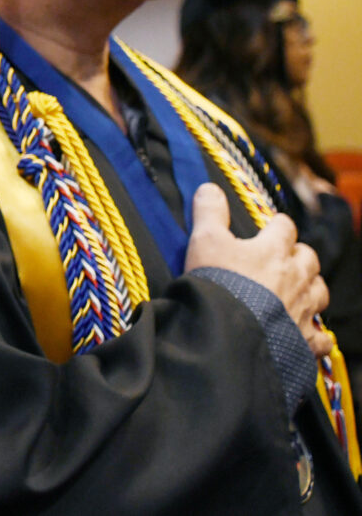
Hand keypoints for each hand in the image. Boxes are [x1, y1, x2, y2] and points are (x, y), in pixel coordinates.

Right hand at [185, 183, 331, 356]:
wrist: (226, 333)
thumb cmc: (216, 283)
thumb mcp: (204, 241)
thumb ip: (209, 212)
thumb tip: (209, 186)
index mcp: (273, 251)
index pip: (284, 227)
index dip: (277, 225)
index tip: (269, 227)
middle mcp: (295, 277)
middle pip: (309, 258)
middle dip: (299, 256)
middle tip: (284, 259)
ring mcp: (302, 309)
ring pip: (320, 293)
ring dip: (311, 289)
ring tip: (297, 291)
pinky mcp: (303, 340)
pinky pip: (321, 338)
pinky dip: (316, 335)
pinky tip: (306, 334)